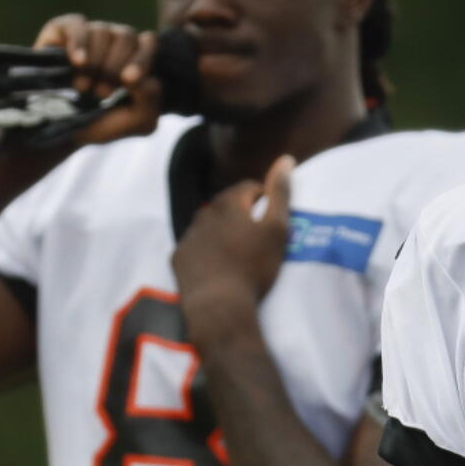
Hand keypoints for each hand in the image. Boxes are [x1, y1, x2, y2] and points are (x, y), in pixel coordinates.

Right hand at [33, 14, 162, 143]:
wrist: (59, 128)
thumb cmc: (103, 122)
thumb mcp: (138, 121)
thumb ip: (151, 98)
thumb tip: (141, 76)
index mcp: (136, 57)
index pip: (148, 41)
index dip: (141, 58)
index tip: (128, 80)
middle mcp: (114, 41)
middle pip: (126, 36)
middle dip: (114, 67)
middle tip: (102, 92)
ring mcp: (89, 33)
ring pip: (102, 31)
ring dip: (95, 62)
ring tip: (83, 87)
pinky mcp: (61, 30)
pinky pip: (76, 24)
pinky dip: (79, 43)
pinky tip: (78, 62)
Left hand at [172, 155, 295, 315]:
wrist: (219, 305)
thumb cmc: (254, 266)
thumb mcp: (277, 229)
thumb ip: (280, 193)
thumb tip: (286, 159)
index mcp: (228, 204)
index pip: (248, 187)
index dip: (263, 199)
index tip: (272, 218)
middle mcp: (204, 214)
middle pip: (226, 205)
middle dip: (242, 214)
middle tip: (258, 236)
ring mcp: (188, 236)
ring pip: (209, 225)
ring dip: (223, 231)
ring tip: (239, 251)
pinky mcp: (178, 258)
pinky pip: (195, 246)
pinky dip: (207, 250)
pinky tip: (219, 266)